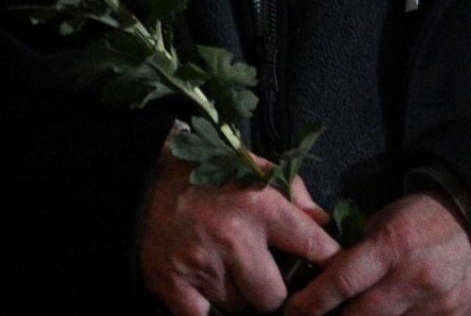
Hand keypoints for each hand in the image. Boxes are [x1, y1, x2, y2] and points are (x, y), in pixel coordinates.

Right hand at [140, 152, 340, 315]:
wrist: (139, 177)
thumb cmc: (203, 175)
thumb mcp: (252, 168)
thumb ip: (293, 193)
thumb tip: (324, 223)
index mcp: (260, 206)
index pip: (317, 248)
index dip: (328, 265)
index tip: (330, 275)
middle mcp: (234, 238)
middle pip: (275, 298)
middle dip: (269, 292)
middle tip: (256, 277)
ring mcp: (202, 265)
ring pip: (239, 308)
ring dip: (235, 298)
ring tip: (221, 273)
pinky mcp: (172, 283)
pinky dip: (207, 311)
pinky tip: (205, 294)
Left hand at [288, 192, 470, 315]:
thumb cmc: (419, 221)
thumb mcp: (381, 222)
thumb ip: (352, 251)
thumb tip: (316, 277)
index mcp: (391, 247)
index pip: (341, 281)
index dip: (312, 302)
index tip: (292, 311)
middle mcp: (415, 279)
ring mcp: (440, 305)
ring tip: (348, 315)